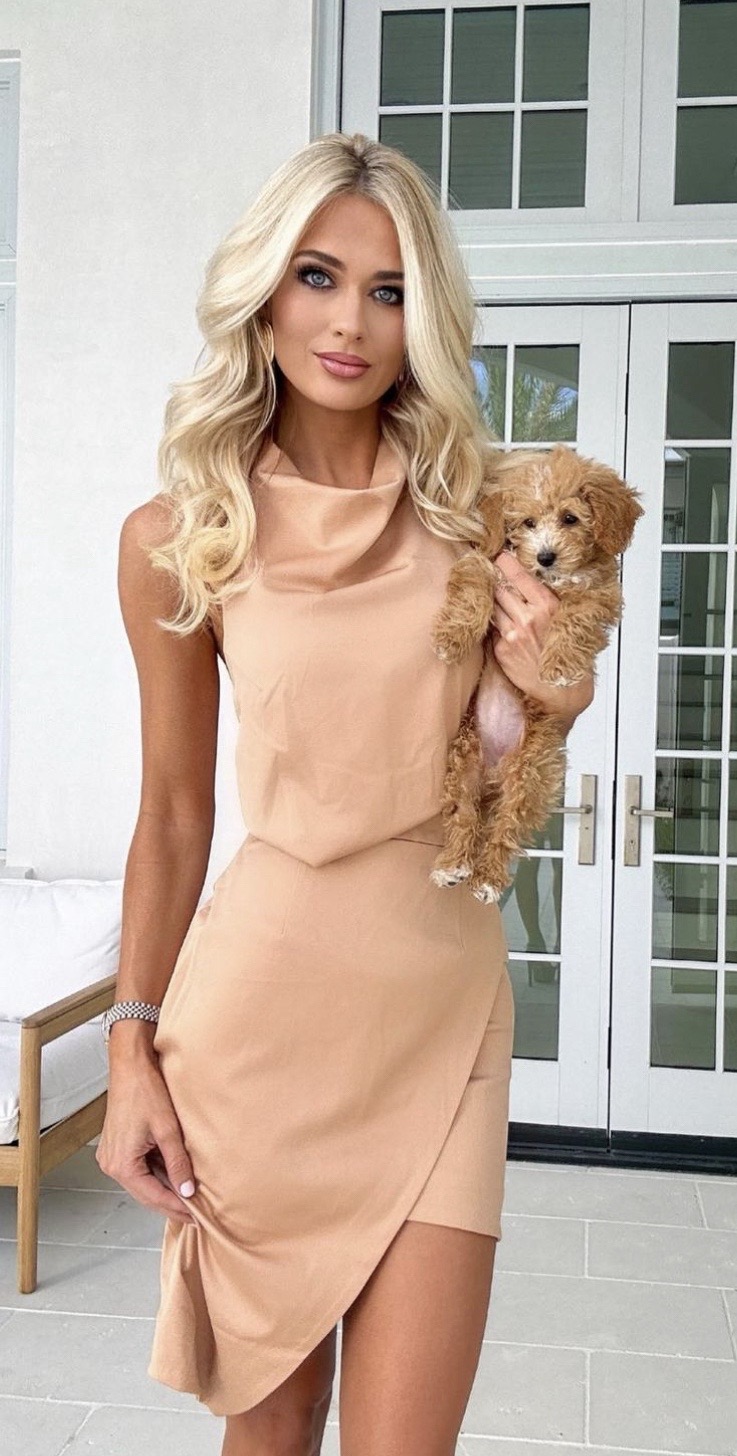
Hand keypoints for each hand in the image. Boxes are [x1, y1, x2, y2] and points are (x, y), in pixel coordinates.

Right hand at [96, 1045, 197, 1224]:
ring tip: (190, 1196)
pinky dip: (157, 1173)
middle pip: (146, 1194)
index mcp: (121, 1165)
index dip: (177, 1208)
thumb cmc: (145, 1091)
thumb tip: (188, 1191)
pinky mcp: (117, 1146)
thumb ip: (178, 1163)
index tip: (197, 1217)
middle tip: (196, 1214)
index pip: (153, 1197)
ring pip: (143, 1182)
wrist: (131, 1066)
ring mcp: (112, 1155)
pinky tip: (176, 1175)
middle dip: (171, 1202)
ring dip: (165, 1188)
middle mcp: (111, 1164)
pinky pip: (139, 1168)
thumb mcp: (167, 1130)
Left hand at [490, 550, 593, 728]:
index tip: (499, 555)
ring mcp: (512, 634)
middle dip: (494, 582)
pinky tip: (505, 629)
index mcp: (547, 605)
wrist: (563, 689)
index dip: (505, 562)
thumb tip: (527, 581)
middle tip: (491, 576)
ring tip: (496, 601)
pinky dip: (496, 626)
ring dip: (493, 603)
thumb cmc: (568, 653)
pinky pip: (492, 629)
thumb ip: (547, 601)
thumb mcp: (566, 619)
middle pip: (498, 589)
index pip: (518, 576)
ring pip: (492, 607)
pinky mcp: (501, 650)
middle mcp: (527, 617)